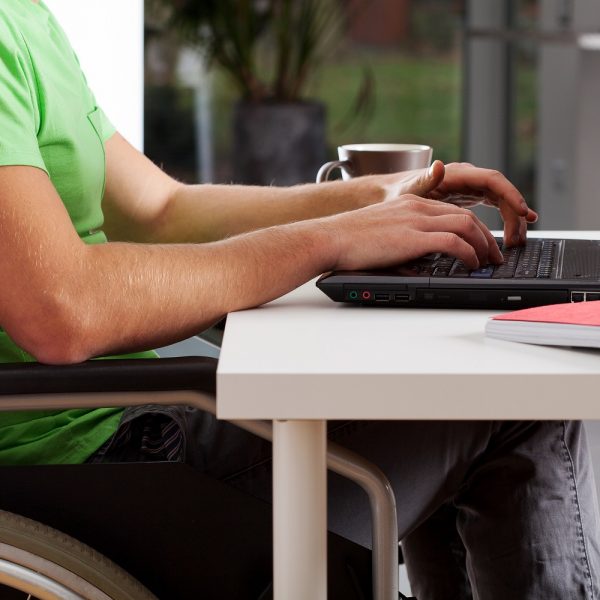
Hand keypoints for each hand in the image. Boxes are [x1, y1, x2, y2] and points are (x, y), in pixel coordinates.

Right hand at [322, 193, 503, 271]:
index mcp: (410, 202)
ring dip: (483, 245)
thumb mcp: (382, 230)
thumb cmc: (349, 240)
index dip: (473, 228)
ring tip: (488, 262)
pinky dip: (469, 253)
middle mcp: (417, 206)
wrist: (330, 238)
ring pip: (466, 225)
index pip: (453, 211)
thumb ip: (404, 236)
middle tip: (493, 255)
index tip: (480, 244)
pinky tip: (472, 264)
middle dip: (486, 237)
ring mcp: (416, 220)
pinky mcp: (414, 237)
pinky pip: (454, 242)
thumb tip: (418, 259)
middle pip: (466, 216)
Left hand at [381, 160, 537, 246]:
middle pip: (501, 192)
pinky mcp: (469, 198)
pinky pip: (494, 207)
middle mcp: (467, 178)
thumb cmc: (398, 192)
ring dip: (512, 220)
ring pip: (501, 201)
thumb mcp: (409, 189)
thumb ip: (425, 179)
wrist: (390, 194)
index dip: (510, 194)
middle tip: (517, 239)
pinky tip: (516, 232)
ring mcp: (470, 188)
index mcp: (457, 174)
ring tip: (517, 242)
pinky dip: (506, 218)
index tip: (522, 211)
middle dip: (515, 213)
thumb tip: (438, 165)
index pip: (492, 180)